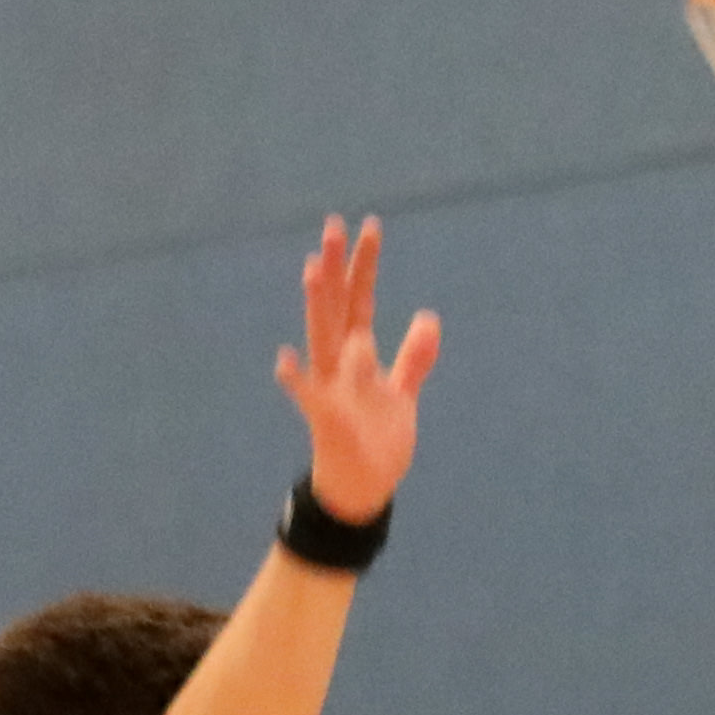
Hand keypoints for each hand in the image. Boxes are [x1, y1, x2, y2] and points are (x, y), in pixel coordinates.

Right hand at [279, 216, 440, 525]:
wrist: (363, 490)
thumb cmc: (376, 443)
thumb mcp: (401, 395)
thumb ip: (413, 358)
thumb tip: (429, 318)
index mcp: (358, 356)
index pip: (360, 301)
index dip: (365, 266)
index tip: (370, 227)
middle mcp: (339, 365)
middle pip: (338, 307)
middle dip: (337, 268)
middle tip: (333, 224)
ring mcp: (329, 389)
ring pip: (322, 337)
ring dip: (317, 304)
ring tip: (313, 268)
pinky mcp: (326, 420)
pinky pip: (308, 398)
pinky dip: (295, 380)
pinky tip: (285, 359)